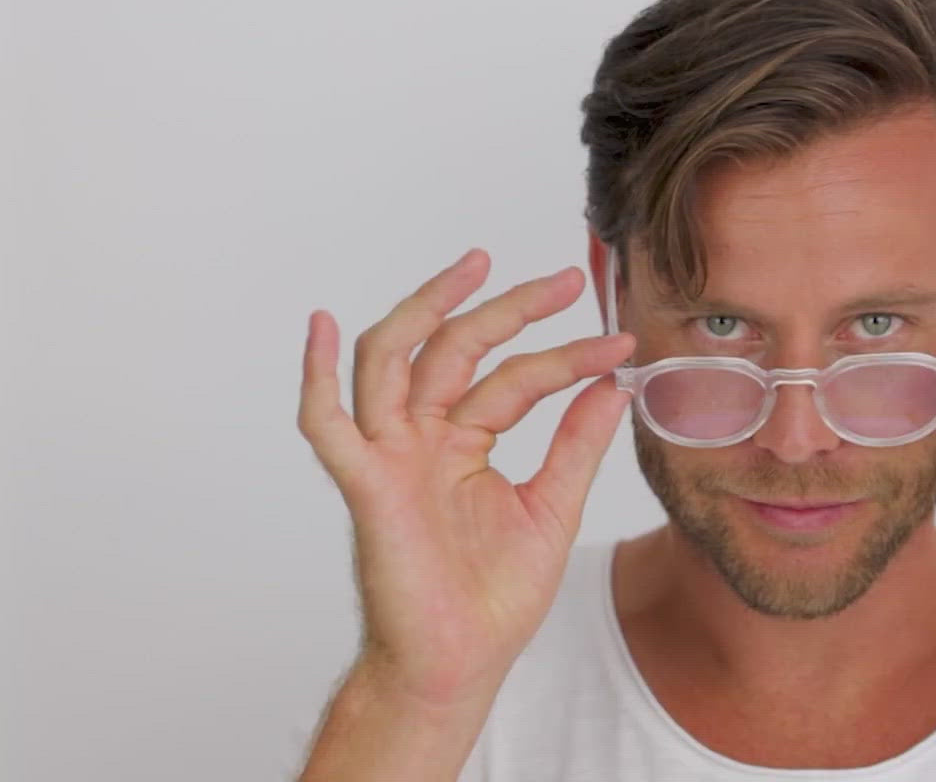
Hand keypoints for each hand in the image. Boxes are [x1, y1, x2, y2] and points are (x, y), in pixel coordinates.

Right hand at [298, 249, 636, 704]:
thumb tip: (615, 384)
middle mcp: (421, 438)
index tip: (619, 342)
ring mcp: (390, 457)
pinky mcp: (367, 485)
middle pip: (454, 348)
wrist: (458, 666)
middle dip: (507, 309)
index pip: (513, 377)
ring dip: (427, 308)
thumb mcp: (552, 509)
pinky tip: (325, 327)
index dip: (567, 356)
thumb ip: (577, 444)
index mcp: (462, 442)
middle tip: (564, 280)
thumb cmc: (491, 600)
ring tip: (474, 268)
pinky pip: (327, 426)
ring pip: (392, 360)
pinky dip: (316, 375)